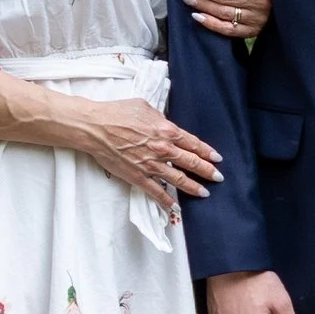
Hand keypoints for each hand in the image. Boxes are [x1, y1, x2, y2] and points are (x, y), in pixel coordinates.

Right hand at [80, 98, 223, 215]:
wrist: (96, 128)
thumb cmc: (118, 113)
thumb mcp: (145, 107)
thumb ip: (160, 118)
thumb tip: (166, 124)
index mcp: (167, 131)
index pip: (193, 144)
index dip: (207, 152)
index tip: (217, 158)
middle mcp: (163, 149)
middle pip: (192, 163)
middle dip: (208, 171)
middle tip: (218, 177)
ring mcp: (151, 165)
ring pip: (179, 179)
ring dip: (194, 187)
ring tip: (205, 193)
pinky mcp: (138, 177)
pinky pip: (156, 191)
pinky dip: (166, 200)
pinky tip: (175, 206)